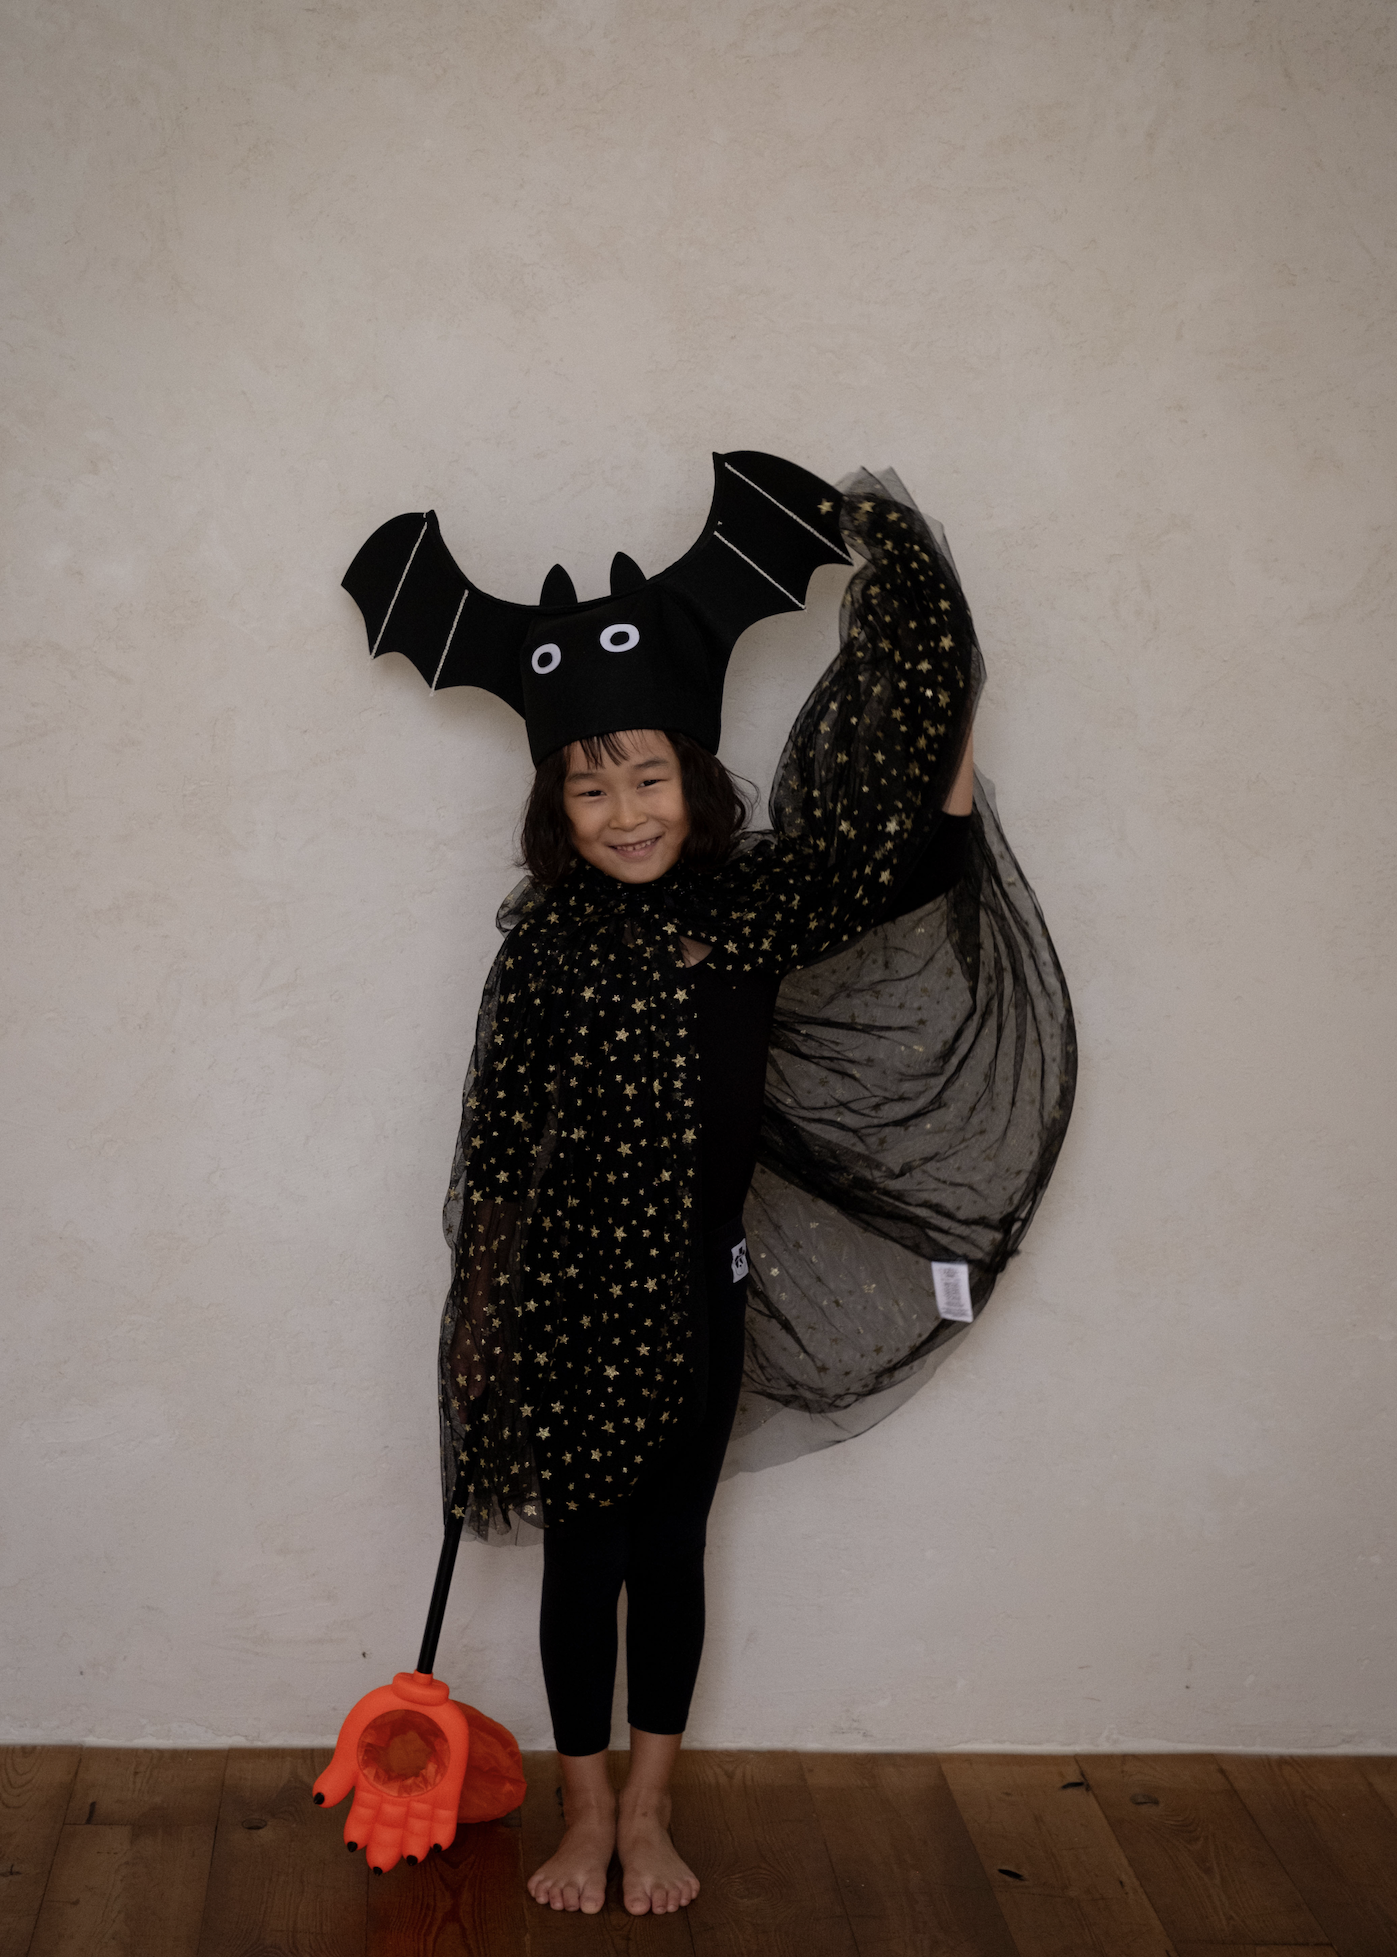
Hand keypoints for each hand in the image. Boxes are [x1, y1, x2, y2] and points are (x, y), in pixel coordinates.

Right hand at [312, 1672, 469, 1872]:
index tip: (353, 1846)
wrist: (418, 1694)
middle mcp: (397, 1789)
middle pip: (388, 1826)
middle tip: (379, 1867)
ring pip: (416, 1826)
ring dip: (412, 1844)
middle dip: (384, 1847)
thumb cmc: (384, 1712)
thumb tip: (318, 1800)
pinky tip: (437, 1846)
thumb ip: (340, 1771)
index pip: (363, 1814)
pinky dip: (442, 1831)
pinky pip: (445, 1813)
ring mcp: (422, 1787)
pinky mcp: (447, 1782)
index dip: (358, 1831)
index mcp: (373, 1780)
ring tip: (408, 1860)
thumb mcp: (355, 1739)